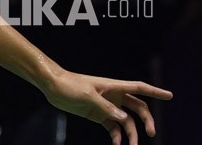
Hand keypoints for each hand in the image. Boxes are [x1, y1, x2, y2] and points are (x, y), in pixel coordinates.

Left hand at [42, 69, 172, 144]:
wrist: (53, 86)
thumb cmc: (70, 84)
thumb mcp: (88, 95)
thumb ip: (105, 107)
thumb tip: (123, 118)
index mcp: (113, 86)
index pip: (139, 88)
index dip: (155, 92)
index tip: (170, 96)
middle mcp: (113, 96)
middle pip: (137, 108)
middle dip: (146, 120)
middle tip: (151, 133)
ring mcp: (106, 106)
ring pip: (126, 121)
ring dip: (131, 133)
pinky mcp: (98, 115)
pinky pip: (113, 127)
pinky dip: (117, 136)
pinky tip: (117, 144)